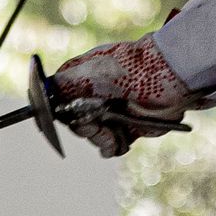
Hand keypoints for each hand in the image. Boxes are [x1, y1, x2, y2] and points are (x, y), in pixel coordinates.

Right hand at [44, 34, 190, 158]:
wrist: (174, 80)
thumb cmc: (134, 69)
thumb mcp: (95, 73)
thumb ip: (65, 83)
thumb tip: (41, 90)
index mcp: (80, 77)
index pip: (57, 100)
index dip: (59, 113)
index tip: (67, 119)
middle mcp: (92, 95)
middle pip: (74, 123)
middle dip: (87, 128)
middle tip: (101, 121)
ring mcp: (109, 111)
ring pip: (92, 136)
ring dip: (102, 139)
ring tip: (116, 133)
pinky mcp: (125, 126)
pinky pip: (109, 145)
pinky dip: (113, 146)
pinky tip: (121, 141)